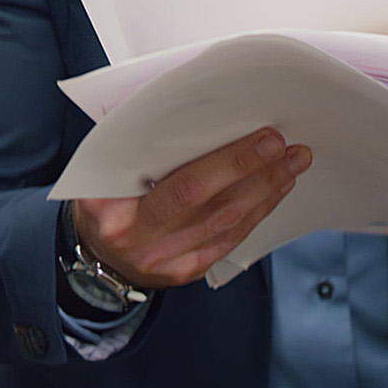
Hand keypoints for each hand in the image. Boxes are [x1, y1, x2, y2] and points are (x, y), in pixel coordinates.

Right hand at [73, 128, 312, 290]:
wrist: (96, 251)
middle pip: (207, 203)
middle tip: (283, 145)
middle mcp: (138, 239)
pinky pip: (228, 241)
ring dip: (264, 190)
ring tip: (291, 163)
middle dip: (252, 170)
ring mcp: (164, 260)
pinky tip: (274, 191)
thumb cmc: (102, 198)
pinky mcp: (185, 271)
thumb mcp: (102, 169)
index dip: (226, 163)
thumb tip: (198, 116)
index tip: (259, 136)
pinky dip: (256, 213)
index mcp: (110, 207)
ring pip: (225, 224)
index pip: (178, 184)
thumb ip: (139, 146)